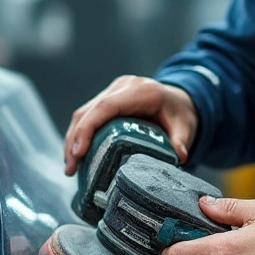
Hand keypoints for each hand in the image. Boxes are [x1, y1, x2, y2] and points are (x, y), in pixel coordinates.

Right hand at [63, 75, 198, 175]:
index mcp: (141, 91)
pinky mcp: (107, 98)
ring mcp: (113, 91)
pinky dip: (79, 135)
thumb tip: (179, 156)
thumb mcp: (186, 126)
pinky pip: (87, 115)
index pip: (106, 107)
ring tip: (69, 167)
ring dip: (72, 139)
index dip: (88, 129)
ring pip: (83, 113)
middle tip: (69, 168)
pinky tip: (76, 155)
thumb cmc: (180, 113)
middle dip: (74, 140)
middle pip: (89, 111)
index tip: (78, 153)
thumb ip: (181, 140)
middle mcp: (123, 87)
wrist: (180, 100)